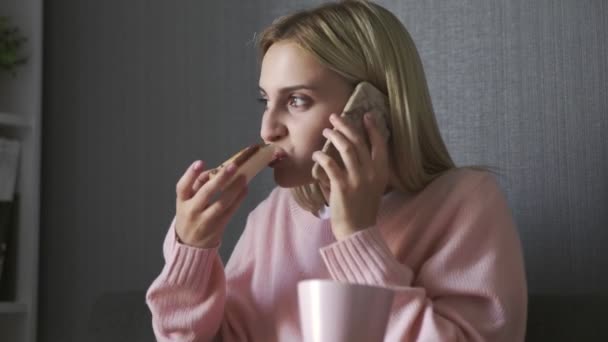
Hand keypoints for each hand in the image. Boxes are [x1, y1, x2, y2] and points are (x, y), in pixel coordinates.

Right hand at [174, 148, 252, 247]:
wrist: (190, 245)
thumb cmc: (190, 215)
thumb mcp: (186, 201)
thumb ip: (196, 184)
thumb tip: (212, 171)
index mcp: (182, 202)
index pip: (182, 187)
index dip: (190, 174)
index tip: (201, 162)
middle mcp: (192, 211)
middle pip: (206, 193)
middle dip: (220, 179)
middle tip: (232, 166)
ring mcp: (205, 220)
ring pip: (221, 203)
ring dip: (234, 189)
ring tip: (243, 177)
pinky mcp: (218, 227)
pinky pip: (230, 211)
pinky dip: (239, 199)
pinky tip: (244, 189)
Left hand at [312, 112, 389, 239]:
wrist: (357, 230)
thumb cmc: (363, 207)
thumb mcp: (373, 186)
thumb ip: (368, 168)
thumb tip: (355, 148)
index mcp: (382, 171)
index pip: (380, 144)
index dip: (373, 128)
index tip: (366, 115)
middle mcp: (371, 173)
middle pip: (359, 142)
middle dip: (347, 125)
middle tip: (335, 117)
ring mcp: (357, 179)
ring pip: (346, 148)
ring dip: (334, 136)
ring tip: (326, 130)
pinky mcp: (342, 186)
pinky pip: (330, 164)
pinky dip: (322, 156)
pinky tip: (316, 154)